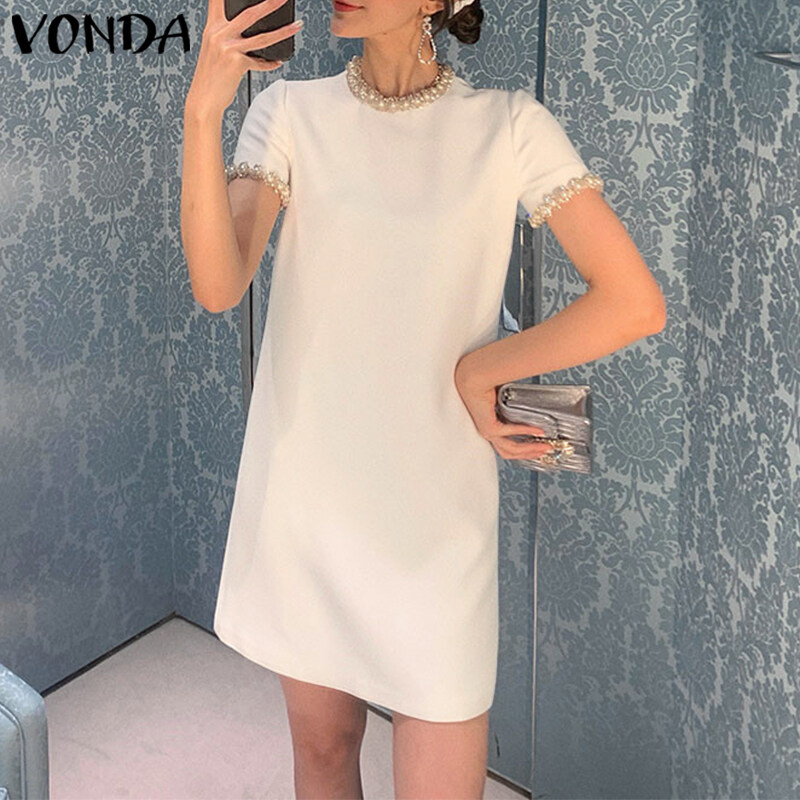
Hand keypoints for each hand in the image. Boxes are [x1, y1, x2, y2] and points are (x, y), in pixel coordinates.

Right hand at [187, 0, 301, 114]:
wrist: (203, 100)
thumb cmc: (211, 76)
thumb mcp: (215, 50)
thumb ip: (229, 36)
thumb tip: (252, 31)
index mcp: (212, 27)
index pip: (217, 0)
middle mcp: (219, 34)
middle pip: (249, 13)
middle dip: (270, 4)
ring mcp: (228, 48)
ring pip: (262, 37)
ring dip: (283, 31)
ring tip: (296, 25)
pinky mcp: (236, 63)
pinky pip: (260, 61)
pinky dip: (270, 63)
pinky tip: (278, 61)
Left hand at [453, 354, 556, 461]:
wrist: (474, 378)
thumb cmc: (486, 384)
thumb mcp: (505, 400)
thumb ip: (517, 409)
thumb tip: (534, 407)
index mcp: (491, 427)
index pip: (508, 446)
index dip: (524, 451)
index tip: (538, 447)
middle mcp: (488, 432)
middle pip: (510, 453)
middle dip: (530, 454)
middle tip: (545, 450)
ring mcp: (488, 432)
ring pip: (511, 448)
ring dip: (530, 448)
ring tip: (544, 446)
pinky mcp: (489, 428)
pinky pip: (511, 433)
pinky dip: (526, 431)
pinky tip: (537, 431)